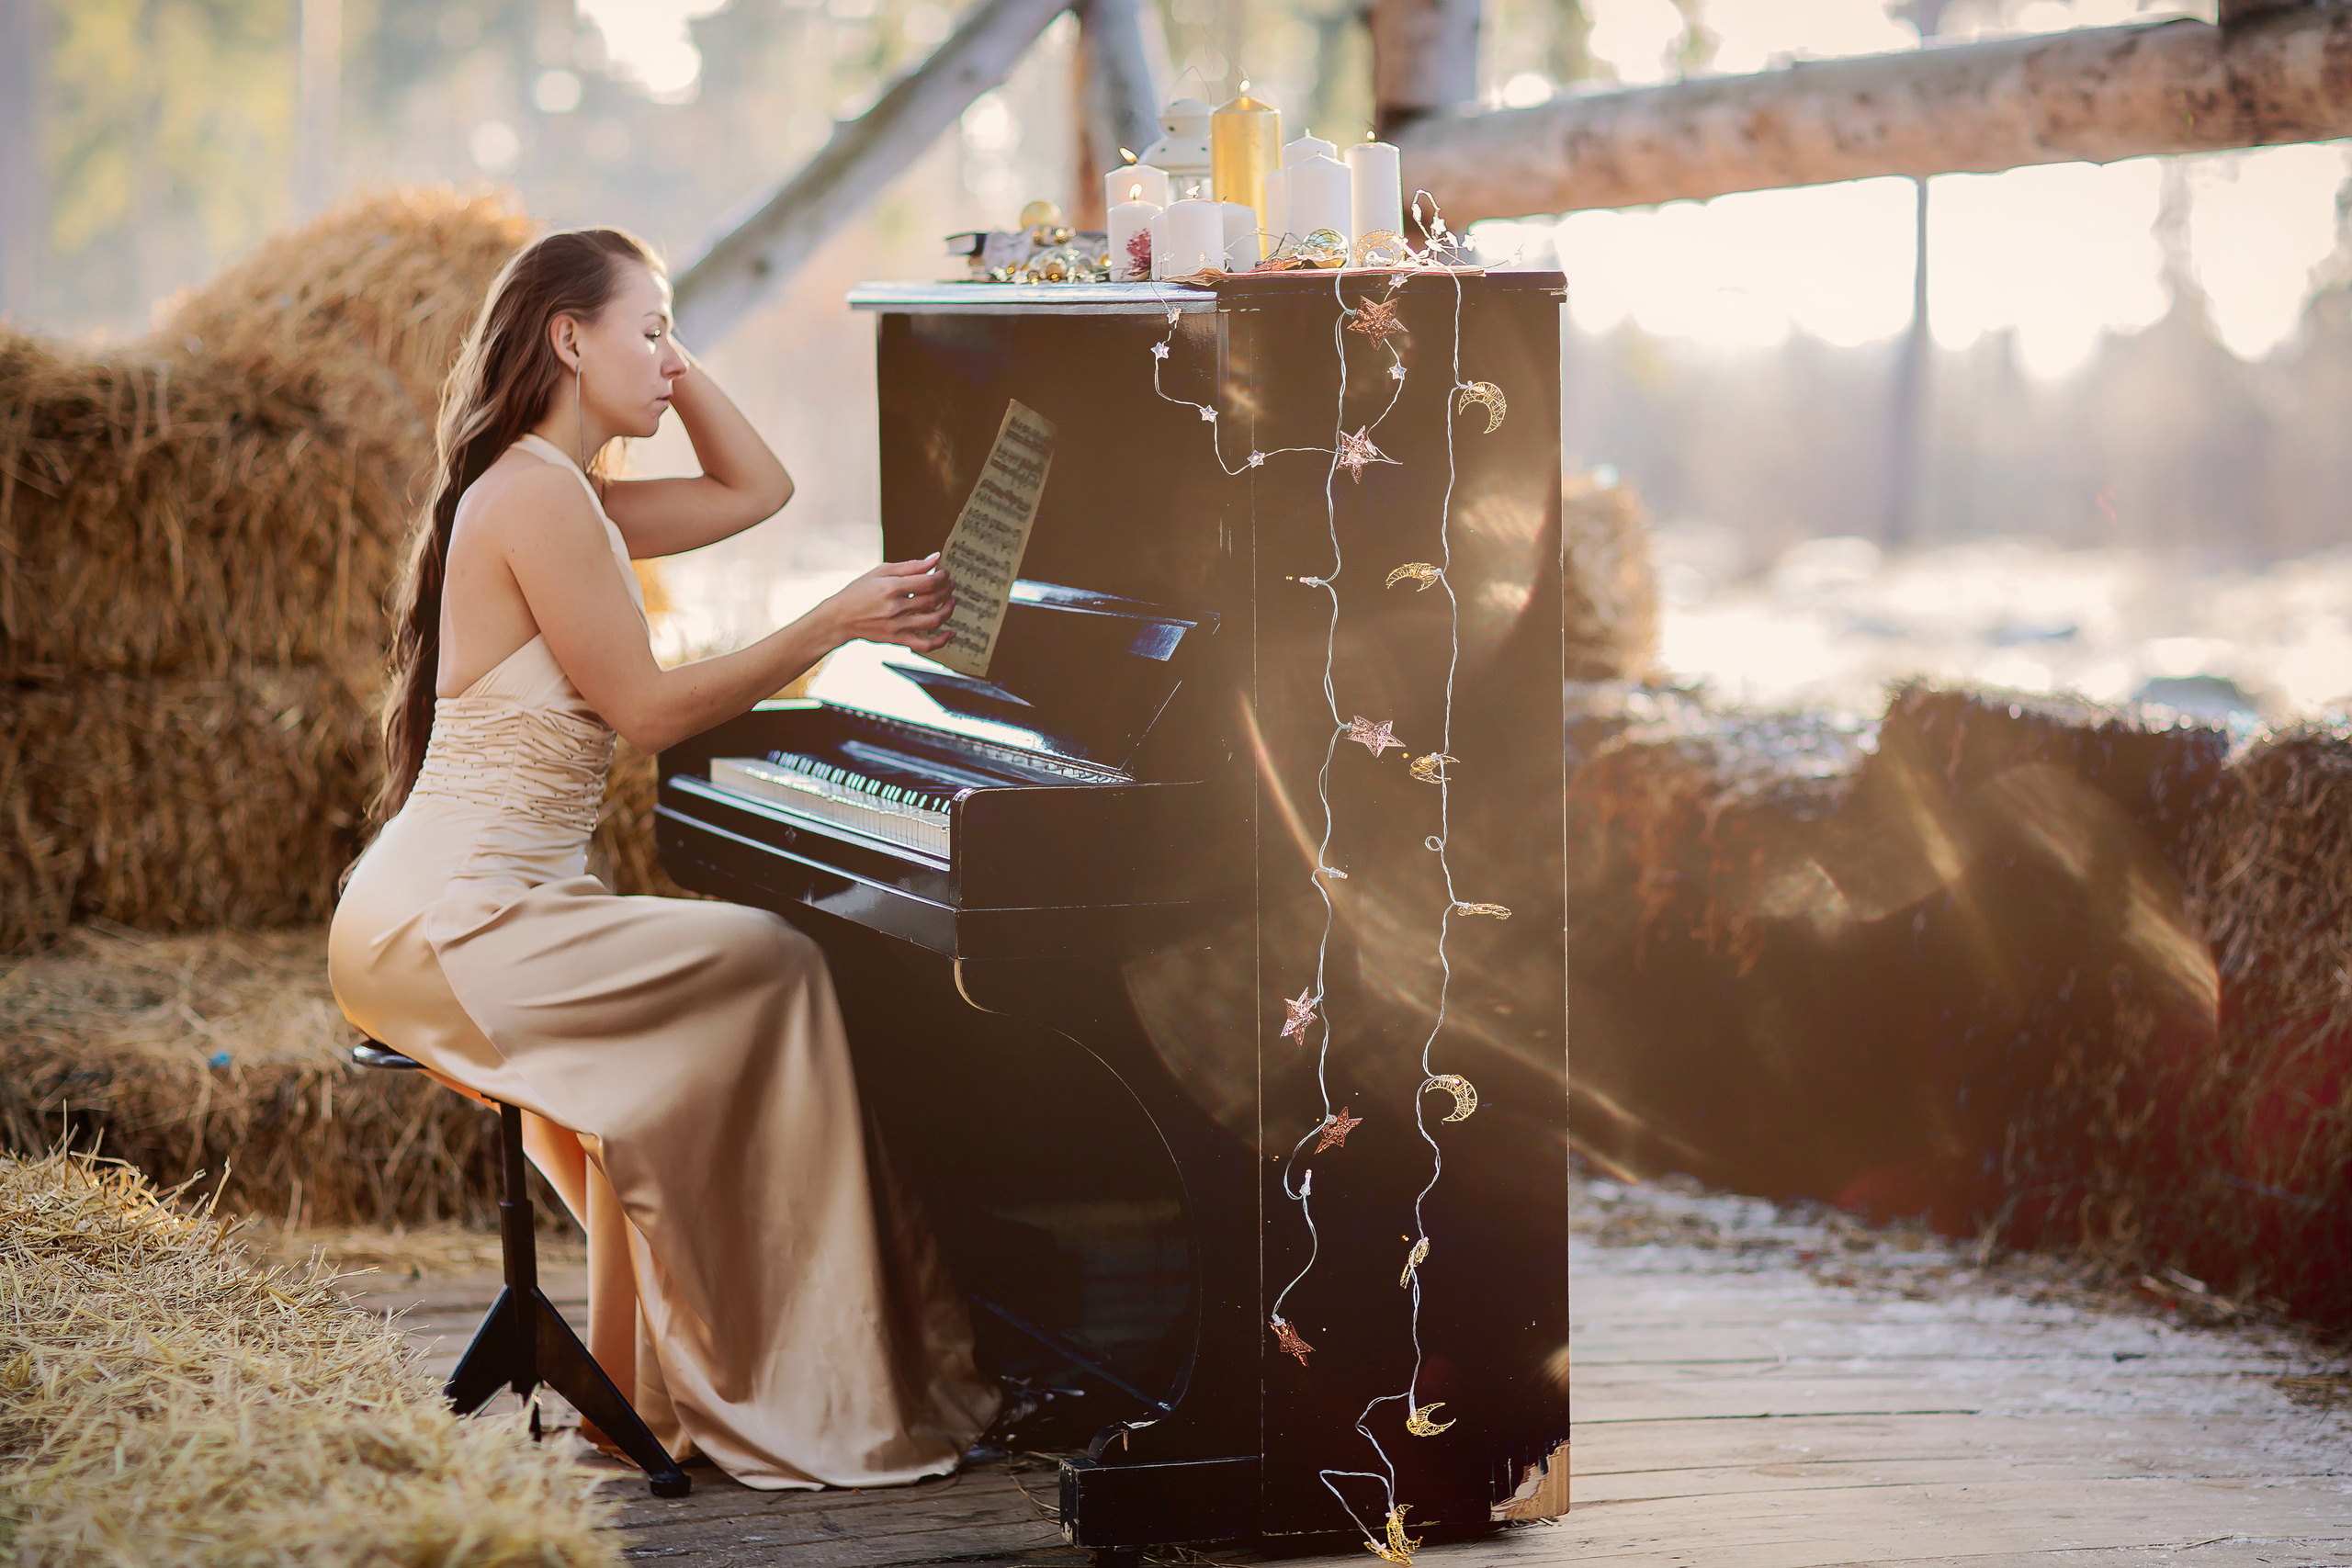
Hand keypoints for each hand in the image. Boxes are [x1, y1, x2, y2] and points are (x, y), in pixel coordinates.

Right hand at [822, 555, 955, 651]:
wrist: (840, 618)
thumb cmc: (860, 591)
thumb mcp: (881, 572)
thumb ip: (910, 566)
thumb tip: (935, 558)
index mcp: (891, 588)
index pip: (927, 582)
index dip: (941, 577)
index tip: (945, 574)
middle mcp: (895, 608)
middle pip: (933, 600)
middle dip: (946, 591)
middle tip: (950, 585)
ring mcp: (897, 626)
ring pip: (934, 621)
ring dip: (948, 610)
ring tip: (951, 602)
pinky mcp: (897, 640)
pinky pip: (925, 645)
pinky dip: (941, 641)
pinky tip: (950, 633)